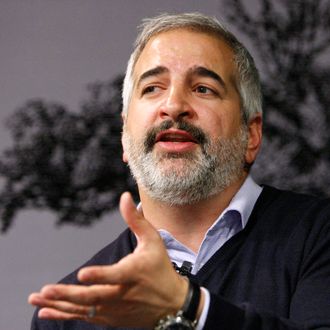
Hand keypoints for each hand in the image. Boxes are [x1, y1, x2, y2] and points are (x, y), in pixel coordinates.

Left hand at [28, 192, 189, 327]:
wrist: (172, 303)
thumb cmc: (160, 267)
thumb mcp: (153, 240)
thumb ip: (135, 219)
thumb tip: (124, 196)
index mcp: (133, 273)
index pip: (115, 275)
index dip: (100, 275)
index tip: (82, 274)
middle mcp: (123, 294)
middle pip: (94, 297)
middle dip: (68, 294)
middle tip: (46, 290)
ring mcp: (116, 309)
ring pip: (85, 309)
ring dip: (60, 305)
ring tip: (37, 299)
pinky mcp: (111, 318)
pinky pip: (86, 317)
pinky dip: (65, 315)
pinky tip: (46, 312)